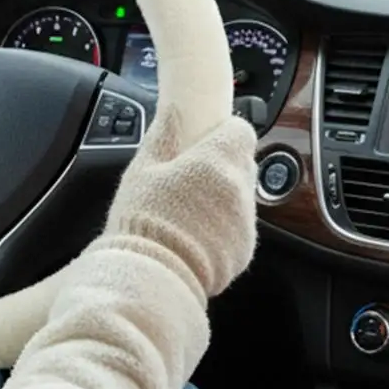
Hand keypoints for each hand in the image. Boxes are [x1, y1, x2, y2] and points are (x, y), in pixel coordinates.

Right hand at [101, 113, 258, 298]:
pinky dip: (224, 230)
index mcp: (217, 161)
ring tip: (189, 213)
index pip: (242, 131)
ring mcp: (246, 222)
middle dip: (223, 166)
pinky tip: (196, 237)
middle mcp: (239, 189)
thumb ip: (164, 135)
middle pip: (243, 164)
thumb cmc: (142, 221)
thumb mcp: (143, 170)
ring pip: (242, 198)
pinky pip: (240, 229)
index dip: (225, 133)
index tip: (209, 140)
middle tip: (191, 179)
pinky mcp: (245, 251)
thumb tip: (173, 111)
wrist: (151, 277)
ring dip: (225, 199)